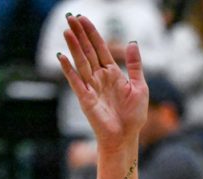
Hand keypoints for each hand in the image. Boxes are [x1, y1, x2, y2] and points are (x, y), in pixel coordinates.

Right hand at [57, 15, 147, 153]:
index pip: (100, 48)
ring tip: (67, 30)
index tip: (83, 18)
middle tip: (70, 17)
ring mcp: (91, 87)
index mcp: (112, 73)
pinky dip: (68, 69)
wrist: (126, 137)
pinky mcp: (85, 99)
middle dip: (79, 34)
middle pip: (87, 51)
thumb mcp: (140, 87)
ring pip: (81, 62)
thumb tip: (132, 43)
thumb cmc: (133, 116)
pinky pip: (75, 81)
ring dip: (73, 46)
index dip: (92, 33)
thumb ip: (134, 65)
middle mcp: (99, 78)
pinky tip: (62, 57)